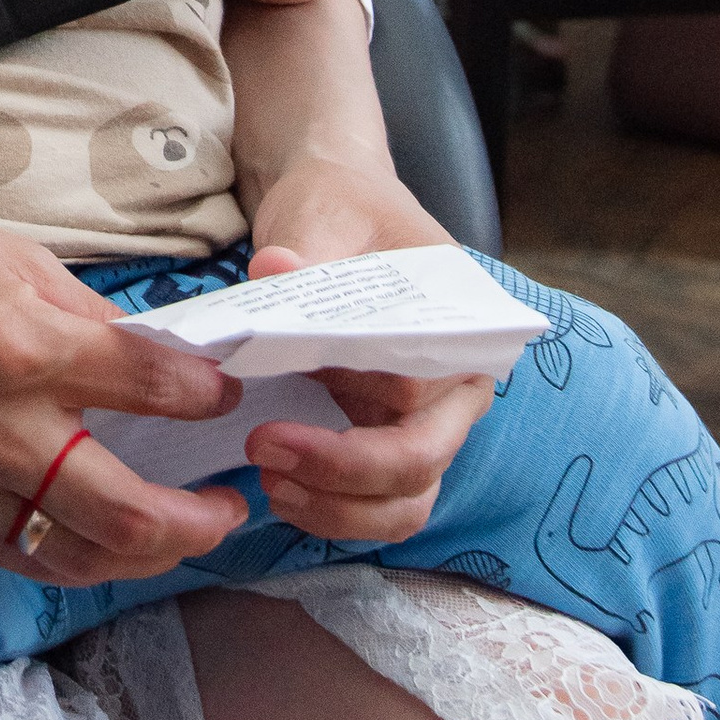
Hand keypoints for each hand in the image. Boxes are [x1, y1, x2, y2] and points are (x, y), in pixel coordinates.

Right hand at [0, 194, 249, 584]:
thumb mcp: (6, 255)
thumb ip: (87, 313)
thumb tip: (157, 355)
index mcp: (24, 346)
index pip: (150, 386)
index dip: (207, 395)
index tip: (227, 393)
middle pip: (129, 512)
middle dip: (200, 518)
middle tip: (232, 503)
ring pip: (81, 557)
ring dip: (150, 556)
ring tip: (184, 533)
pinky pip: (24, 557)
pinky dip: (79, 559)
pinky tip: (107, 542)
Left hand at [237, 160, 491, 545]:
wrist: (338, 205)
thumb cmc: (341, 206)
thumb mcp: (320, 212)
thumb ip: (305, 246)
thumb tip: (275, 270)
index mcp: (458, 327)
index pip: (415, 395)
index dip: (351, 426)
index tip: (272, 428)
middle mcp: (457, 386)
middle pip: (418, 461)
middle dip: (340, 475)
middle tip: (261, 452)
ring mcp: (431, 421)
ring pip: (408, 501)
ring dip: (341, 511)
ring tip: (271, 483)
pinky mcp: (394, 439)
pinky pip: (385, 503)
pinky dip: (340, 513)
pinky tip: (283, 490)